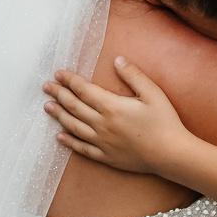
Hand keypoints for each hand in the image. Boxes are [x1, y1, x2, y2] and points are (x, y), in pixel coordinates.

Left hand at [44, 59, 191, 174]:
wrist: (170, 154)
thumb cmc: (165, 122)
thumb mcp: (153, 93)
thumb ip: (133, 75)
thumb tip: (117, 59)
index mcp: (111, 106)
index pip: (83, 90)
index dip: (69, 81)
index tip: (58, 73)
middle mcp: (102, 124)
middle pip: (74, 107)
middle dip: (58, 95)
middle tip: (46, 86)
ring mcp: (102, 142)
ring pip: (74, 127)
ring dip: (59, 116)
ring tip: (48, 107)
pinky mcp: (106, 156)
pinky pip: (82, 149)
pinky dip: (69, 142)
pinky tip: (59, 136)